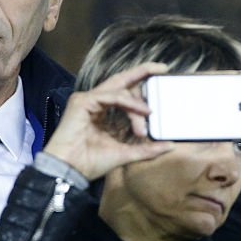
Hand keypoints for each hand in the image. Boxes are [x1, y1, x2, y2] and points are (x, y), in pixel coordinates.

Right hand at [43, 63, 172, 180]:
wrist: (70, 171)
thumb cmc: (91, 162)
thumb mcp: (126, 153)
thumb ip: (147, 148)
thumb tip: (170, 145)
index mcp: (102, 110)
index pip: (124, 91)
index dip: (141, 84)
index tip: (161, 78)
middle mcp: (95, 101)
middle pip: (121, 80)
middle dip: (143, 71)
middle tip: (163, 69)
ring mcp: (87, 100)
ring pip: (120, 90)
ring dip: (138, 104)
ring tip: (150, 115)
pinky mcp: (82, 101)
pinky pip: (112, 96)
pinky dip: (129, 103)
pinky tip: (143, 111)